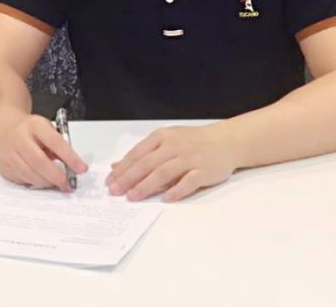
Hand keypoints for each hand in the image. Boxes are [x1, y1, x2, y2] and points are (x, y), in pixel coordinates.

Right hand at [0, 112, 87, 191]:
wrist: (3, 125)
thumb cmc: (31, 129)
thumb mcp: (47, 129)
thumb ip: (59, 145)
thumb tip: (72, 167)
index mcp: (34, 125)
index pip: (54, 141)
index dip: (70, 157)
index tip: (82, 169)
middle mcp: (19, 137)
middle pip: (39, 162)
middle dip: (56, 176)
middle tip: (68, 185)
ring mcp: (8, 152)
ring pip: (29, 174)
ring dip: (45, 182)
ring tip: (55, 184)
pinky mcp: (2, 165)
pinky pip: (20, 179)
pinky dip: (33, 183)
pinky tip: (39, 179)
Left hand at [106, 124, 239, 201]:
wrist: (226, 141)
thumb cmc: (192, 142)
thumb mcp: (166, 141)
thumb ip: (143, 153)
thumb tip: (116, 166)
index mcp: (162, 137)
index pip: (138, 153)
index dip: (122, 168)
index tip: (110, 181)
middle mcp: (174, 146)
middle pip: (147, 163)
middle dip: (129, 178)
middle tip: (115, 191)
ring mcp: (190, 158)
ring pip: (164, 172)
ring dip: (146, 186)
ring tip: (133, 197)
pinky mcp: (204, 170)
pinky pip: (188, 181)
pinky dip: (176, 190)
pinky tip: (166, 199)